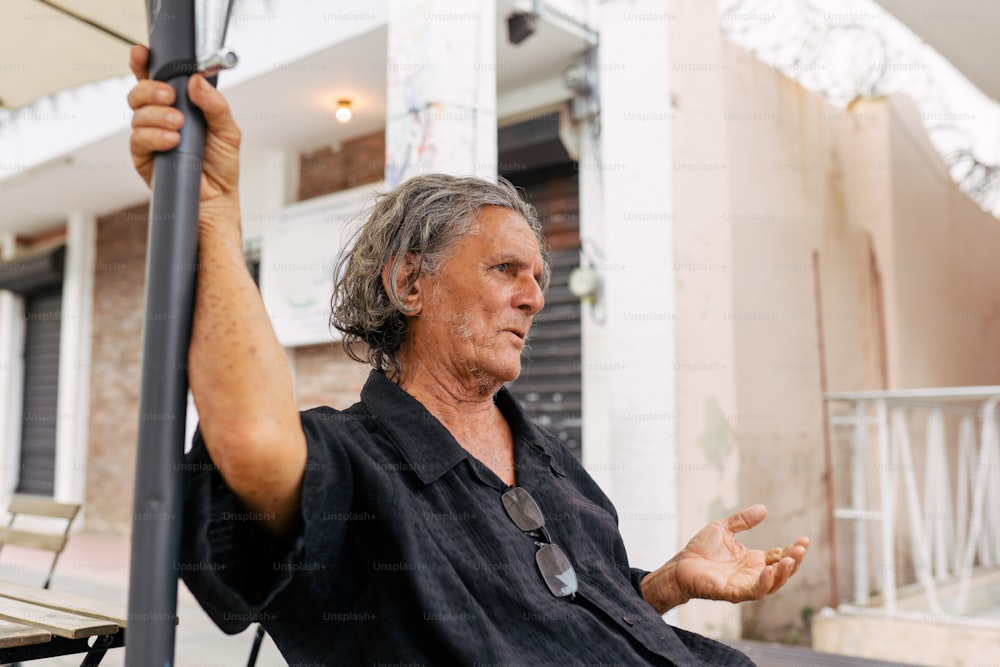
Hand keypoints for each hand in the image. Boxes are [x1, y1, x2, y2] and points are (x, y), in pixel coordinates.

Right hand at [126, 45, 241, 224]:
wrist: (217, 199)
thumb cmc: (221, 165)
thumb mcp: (228, 131)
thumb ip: (215, 105)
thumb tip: (197, 81)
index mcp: (179, 106)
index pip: (156, 79)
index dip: (144, 64)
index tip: (142, 54)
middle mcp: (160, 118)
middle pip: (140, 92)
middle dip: (151, 90)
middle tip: (171, 97)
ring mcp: (149, 137)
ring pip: (137, 114)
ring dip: (157, 115)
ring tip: (179, 126)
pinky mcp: (143, 157)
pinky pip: (138, 139)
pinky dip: (154, 136)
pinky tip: (172, 141)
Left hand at [641, 504, 808, 613]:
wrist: (680, 564)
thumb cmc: (701, 549)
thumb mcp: (724, 528)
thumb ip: (743, 520)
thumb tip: (764, 509)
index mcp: (753, 560)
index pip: (779, 556)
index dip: (793, 550)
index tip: (804, 540)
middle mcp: (752, 574)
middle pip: (781, 572)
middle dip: (793, 562)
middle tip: (801, 548)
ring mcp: (744, 585)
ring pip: (772, 584)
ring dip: (783, 573)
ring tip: (789, 559)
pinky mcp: (732, 593)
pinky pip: (753, 591)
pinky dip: (764, 582)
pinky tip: (769, 570)